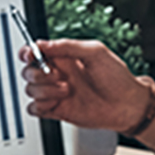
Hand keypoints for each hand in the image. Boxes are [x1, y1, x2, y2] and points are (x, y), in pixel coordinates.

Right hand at [20, 39, 147, 131]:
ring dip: (44, 90)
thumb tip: (43, 44)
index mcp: (64, 57)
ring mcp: (56, 93)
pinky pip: (34, 108)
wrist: (127, 105)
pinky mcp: (57, 110)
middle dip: (38, 73)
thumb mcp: (95, 52)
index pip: (34, 51)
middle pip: (28, 71)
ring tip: (67, 90)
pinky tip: (55, 103)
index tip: (32, 55)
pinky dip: (39, 106)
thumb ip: (68, 46)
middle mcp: (58, 74)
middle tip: (58, 76)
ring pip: (30, 90)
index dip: (27, 52)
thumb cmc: (117, 77)